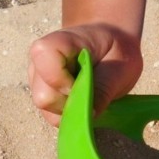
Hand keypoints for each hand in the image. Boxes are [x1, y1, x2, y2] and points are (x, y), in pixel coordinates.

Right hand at [28, 23, 142, 125]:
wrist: (115, 48)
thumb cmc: (117, 51)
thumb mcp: (119, 66)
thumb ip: (103, 88)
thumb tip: (90, 114)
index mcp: (59, 42)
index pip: (44, 57)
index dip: (62, 79)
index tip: (86, 86)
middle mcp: (41, 61)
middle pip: (44, 95)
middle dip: (72, 104)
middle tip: (95, 96)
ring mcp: (39, 80)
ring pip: (47, 109)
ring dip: (73, 111)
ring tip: (92, 97)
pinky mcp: (46, 96)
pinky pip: (53, 116)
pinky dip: (72, 116)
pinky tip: (87, 104)